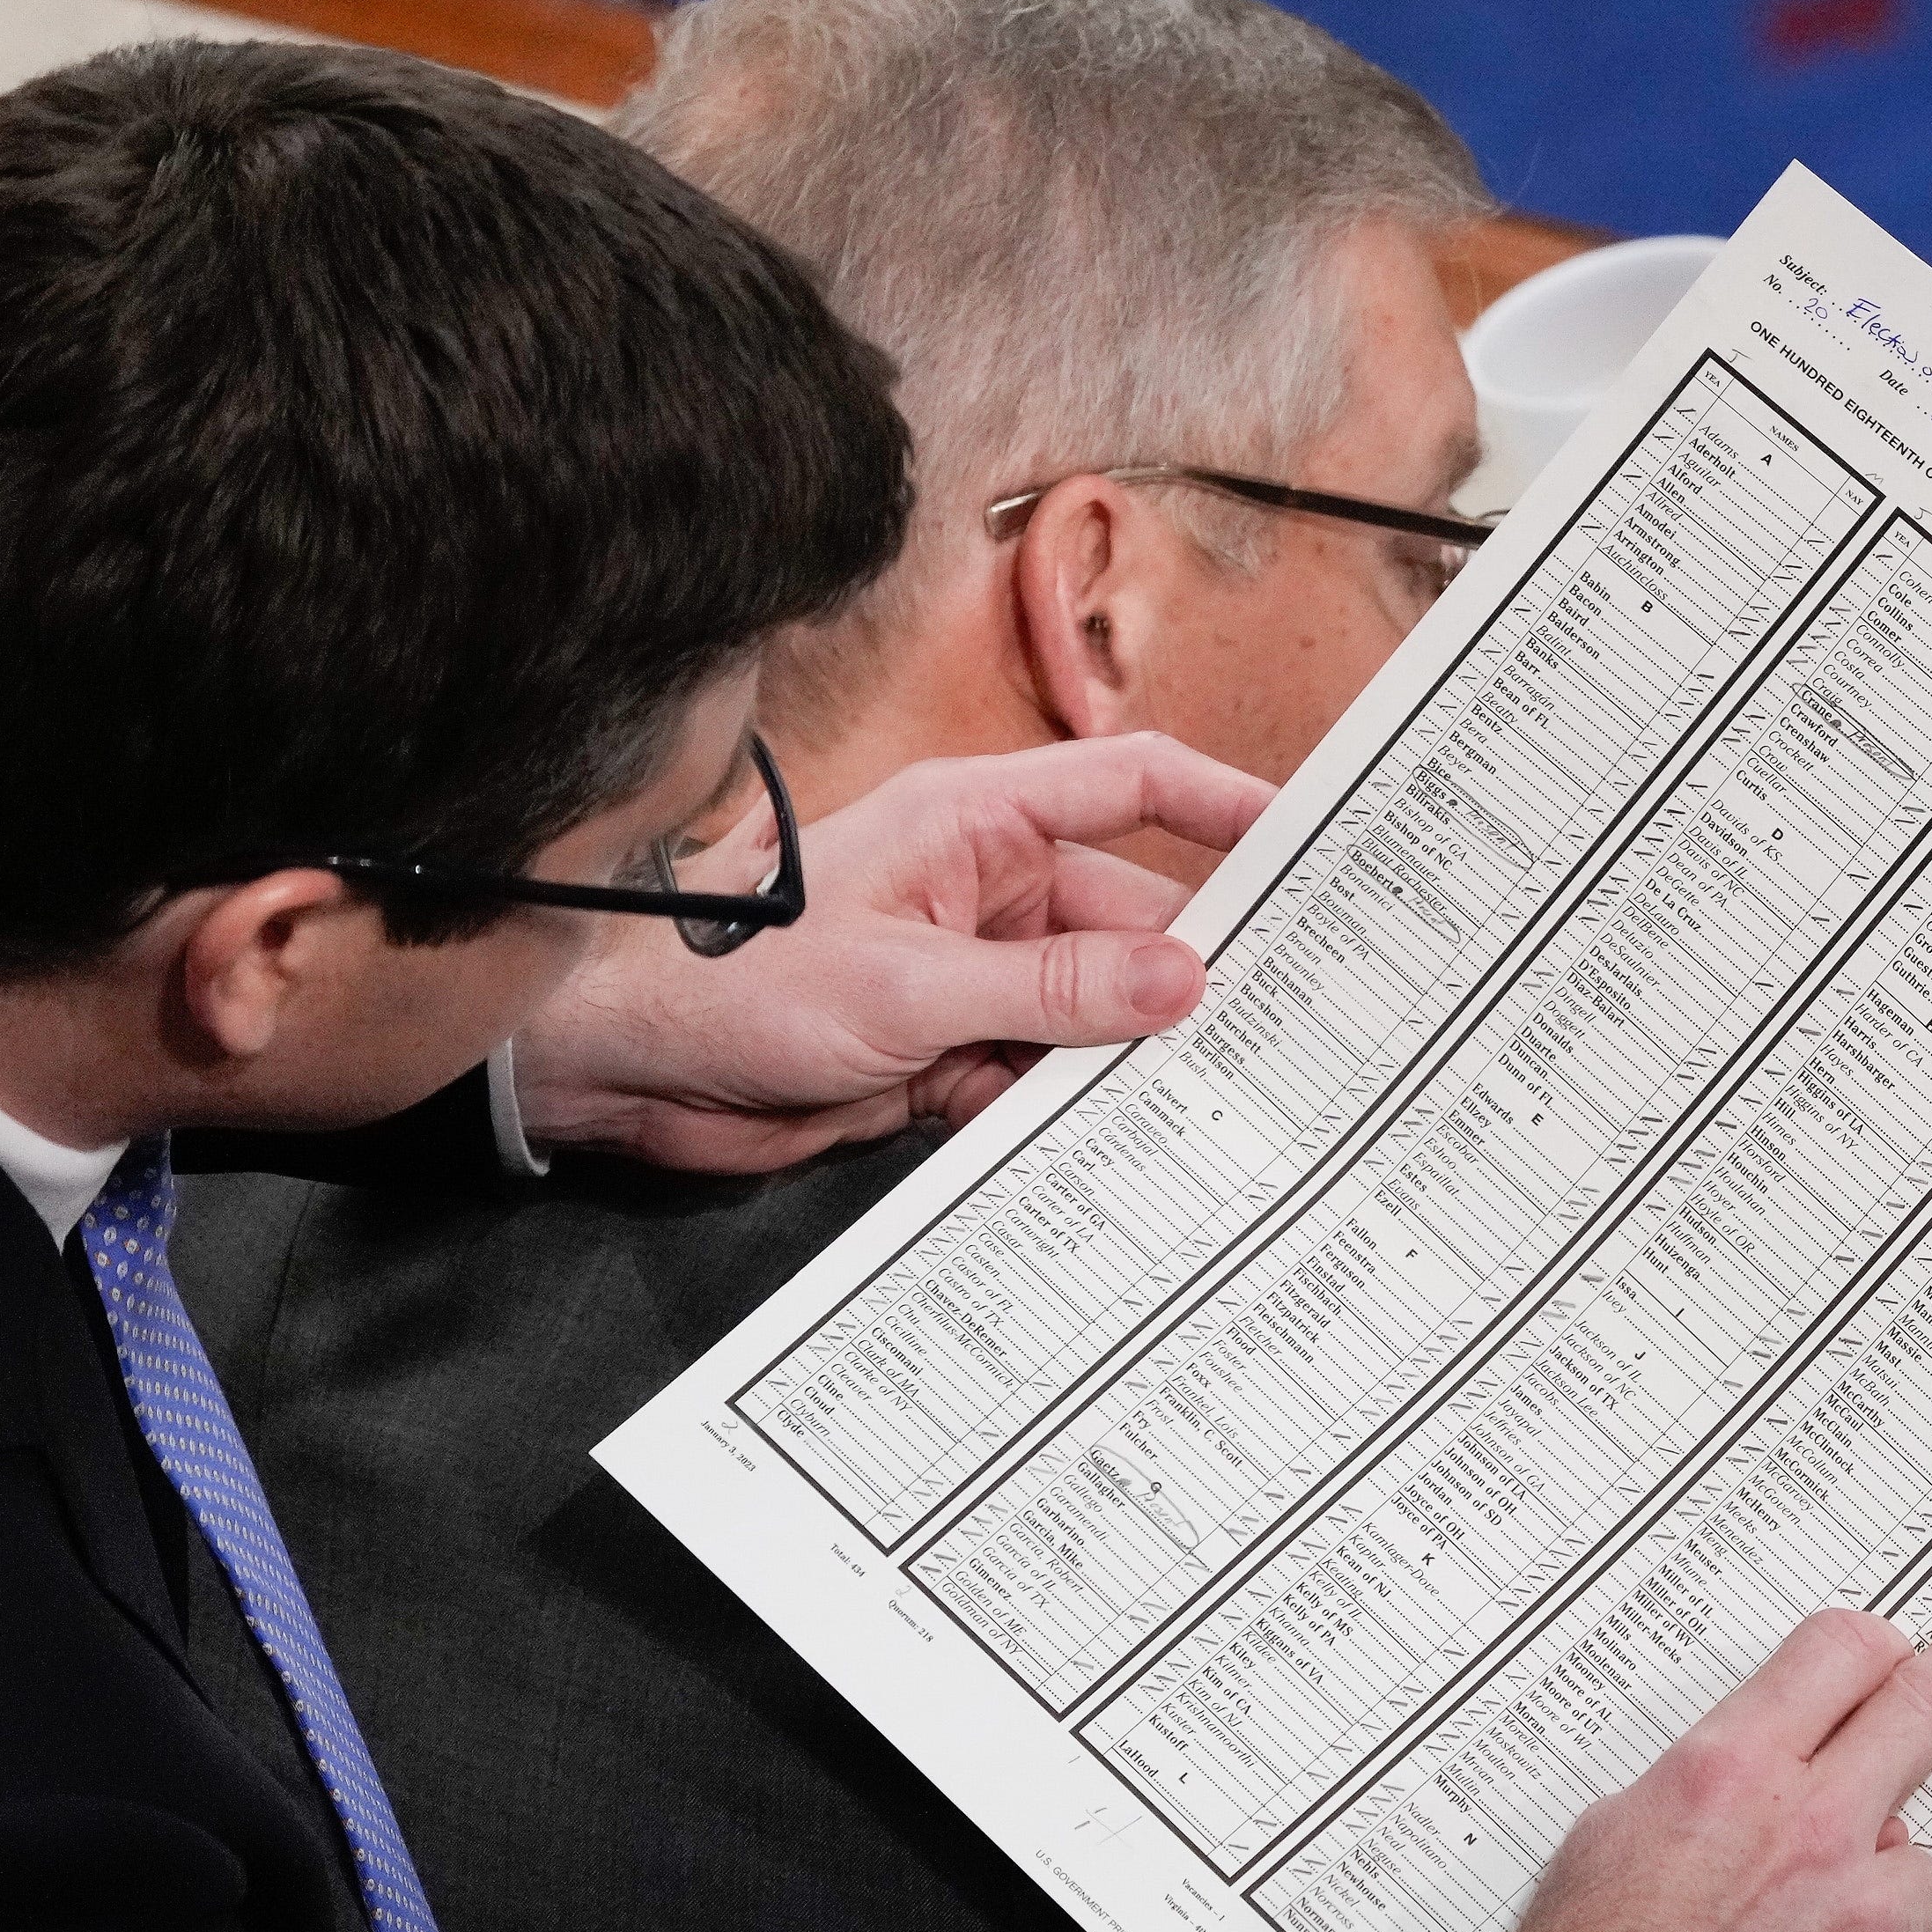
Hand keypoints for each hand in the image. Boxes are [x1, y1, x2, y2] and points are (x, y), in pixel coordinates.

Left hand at [510, 739, 1277, 1171]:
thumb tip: (1187, 983)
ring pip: (1095, 1011)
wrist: (623, 1070)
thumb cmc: (733, 985)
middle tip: (1288, 1026)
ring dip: (1135, 1058)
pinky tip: (1124, 1143)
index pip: (1129, 788)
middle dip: (1195, 977)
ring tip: (1218, 1101)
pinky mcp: (950, 1049)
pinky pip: (1046, 1074)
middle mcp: (984, 890)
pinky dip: (1076, 1109)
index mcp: (975, 826)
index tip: (1309, 843)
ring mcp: (971, 973)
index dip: (1224, 806)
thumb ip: (1053, 990)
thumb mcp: (909, 986)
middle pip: (1131, 923)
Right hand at [1417, 1605, 1931, 1931]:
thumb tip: (1777, 1772)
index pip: (1841, 1656)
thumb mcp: (1614, 1837)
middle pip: (1929, 1711)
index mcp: (1730, 1777)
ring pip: (1918, 1880)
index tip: (1907, 1651)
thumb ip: (1718, 1787)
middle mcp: (1812, 1838)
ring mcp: (1868, 1930)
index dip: (1876, 1650)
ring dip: (1874, 1907)